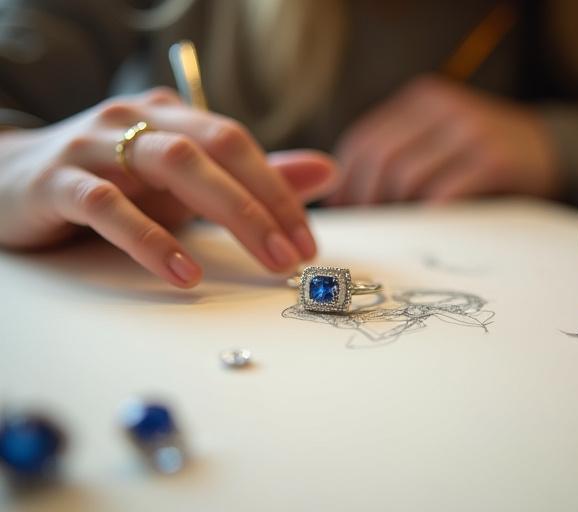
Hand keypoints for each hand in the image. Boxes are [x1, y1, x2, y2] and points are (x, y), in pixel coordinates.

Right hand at [0, 88, 336, 287]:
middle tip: (293, 255)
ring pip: (172, 165)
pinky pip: (109, 207)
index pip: (239, 143)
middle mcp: (136, 120)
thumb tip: (326, 172)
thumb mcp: (183, 185)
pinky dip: (151, 240)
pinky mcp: (57, 183)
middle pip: (215, 149)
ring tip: (263, 261)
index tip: (308, 241)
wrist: (8, 180)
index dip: (280, 190)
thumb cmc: (108, 183)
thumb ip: (251, 180)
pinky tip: (184, 273)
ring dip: (228, 214)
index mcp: (172, 118)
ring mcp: (95, 147)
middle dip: (263, 204)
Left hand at [326, 75, 558, 204]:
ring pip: (407, 177)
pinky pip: (443, 193)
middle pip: (381, 159)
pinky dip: (426, 214)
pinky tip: (425, 227)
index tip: (345, 209)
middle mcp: (444, 108)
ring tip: (395, 229)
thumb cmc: (480, 155)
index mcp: (422, 99)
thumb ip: (401, 151)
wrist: (549, 150)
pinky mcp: (494, 160)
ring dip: (395, 210)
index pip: (364, 139)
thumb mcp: (439, 136)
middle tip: (368, 226)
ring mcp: (471, 131)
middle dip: (367, 199)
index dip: (348, 180)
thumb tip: (348, 198)